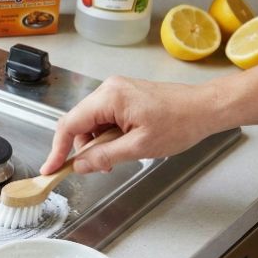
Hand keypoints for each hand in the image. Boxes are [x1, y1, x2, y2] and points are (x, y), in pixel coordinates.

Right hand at [40, 76, 222, 175]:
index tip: (51, 168)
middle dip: (83, 148)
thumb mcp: (139, 147)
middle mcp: (109, 89)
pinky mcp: (125, 95)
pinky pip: (104, 117)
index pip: (69, 124)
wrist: (206, 108)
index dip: (58, 150)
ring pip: (91, 122)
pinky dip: (107, 135)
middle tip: (97, 168)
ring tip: (118, 156)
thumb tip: (79, 165)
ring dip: (97, 143)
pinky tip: (123, 145)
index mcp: (110, 98)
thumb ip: (104, 156)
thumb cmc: (180, 123)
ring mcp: (117, 90)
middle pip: (78, 123)